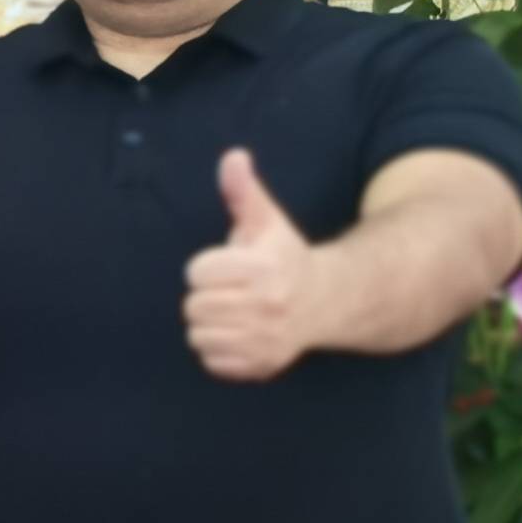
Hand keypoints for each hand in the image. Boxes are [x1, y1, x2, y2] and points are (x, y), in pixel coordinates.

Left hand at [184, 148, 317, 382]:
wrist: (328, 300)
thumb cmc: (284, 257)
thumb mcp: (265, 221)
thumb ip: (242, 191)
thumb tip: (233, 157)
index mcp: (264, 268)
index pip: (196, 274)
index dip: (207, 267)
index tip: (231, 266)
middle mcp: (270, 305)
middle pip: (193, 307)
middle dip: (207, 296)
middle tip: (232, 291)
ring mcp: (268, 339)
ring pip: (198, 337)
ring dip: (210, 325)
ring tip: (236, 312)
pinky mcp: (263, 365)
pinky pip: (212, 362)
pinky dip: (220, 351)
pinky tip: (243, 334)